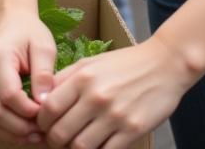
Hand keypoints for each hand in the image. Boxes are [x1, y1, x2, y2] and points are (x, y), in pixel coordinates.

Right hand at [0, 9, 55, 143]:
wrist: (7, 19)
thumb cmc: (28, 33)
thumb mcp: (44, 47)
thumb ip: (45, 74)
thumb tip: (44, 104)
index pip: (9, 95)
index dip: (29, 112)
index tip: (46, 115)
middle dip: (19, 129)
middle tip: (41, 132)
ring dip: (7, 133)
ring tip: (30, 135)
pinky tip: (14, 130)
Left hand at [34, 37, 190, 147]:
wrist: (164, 64)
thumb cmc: (124, 64)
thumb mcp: (90, 63)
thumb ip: (65, 79)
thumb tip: (42, 99)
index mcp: (82, 77)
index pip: (48, 108)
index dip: (41, 122)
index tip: (43, 126)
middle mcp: (96, 96)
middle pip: (61, 132)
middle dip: (53, 141)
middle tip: (56, 140)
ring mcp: (115, 116)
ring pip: (80, 147)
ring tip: (74, 144)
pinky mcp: (132, 130)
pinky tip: (95, 147)